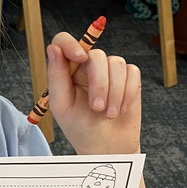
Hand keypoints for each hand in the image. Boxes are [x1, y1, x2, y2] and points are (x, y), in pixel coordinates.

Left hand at [46, 32, 141, 154]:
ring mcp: (109, 70)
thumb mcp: (61, 104)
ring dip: (114, 92)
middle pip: (97, 55)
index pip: (64, 41)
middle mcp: (87, 66)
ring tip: (109, 114)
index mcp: (67, 69)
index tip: (80, 58)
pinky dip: (127, 92)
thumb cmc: (80, 127)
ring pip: (117, 63)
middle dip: (99, 83)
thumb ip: (56, 75)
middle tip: (96, 108)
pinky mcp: (129, 77)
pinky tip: (121, 109)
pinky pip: (132, 72)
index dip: (72, 44)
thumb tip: (53, 48)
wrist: (106, 146)